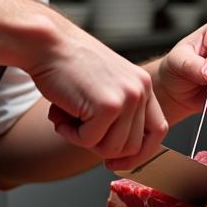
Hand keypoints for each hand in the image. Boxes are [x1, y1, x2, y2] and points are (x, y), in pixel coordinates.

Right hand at [25, 13, 167, 167]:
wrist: (47, 43)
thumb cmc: (68, 65)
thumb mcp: (105, 86)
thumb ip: (118, 114)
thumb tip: (119, 155)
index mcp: (143, 85)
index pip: (158, 130)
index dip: (140, 153)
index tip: (118, 162)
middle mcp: (140, 90)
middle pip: (132, 146)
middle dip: (101, 146)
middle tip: (78, 127)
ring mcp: (126, 98)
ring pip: (110, 148)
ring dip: (82, 140)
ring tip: (67, 116)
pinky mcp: (107, 106)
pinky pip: (89, 141)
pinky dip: (69, 134)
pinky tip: (60, 113)